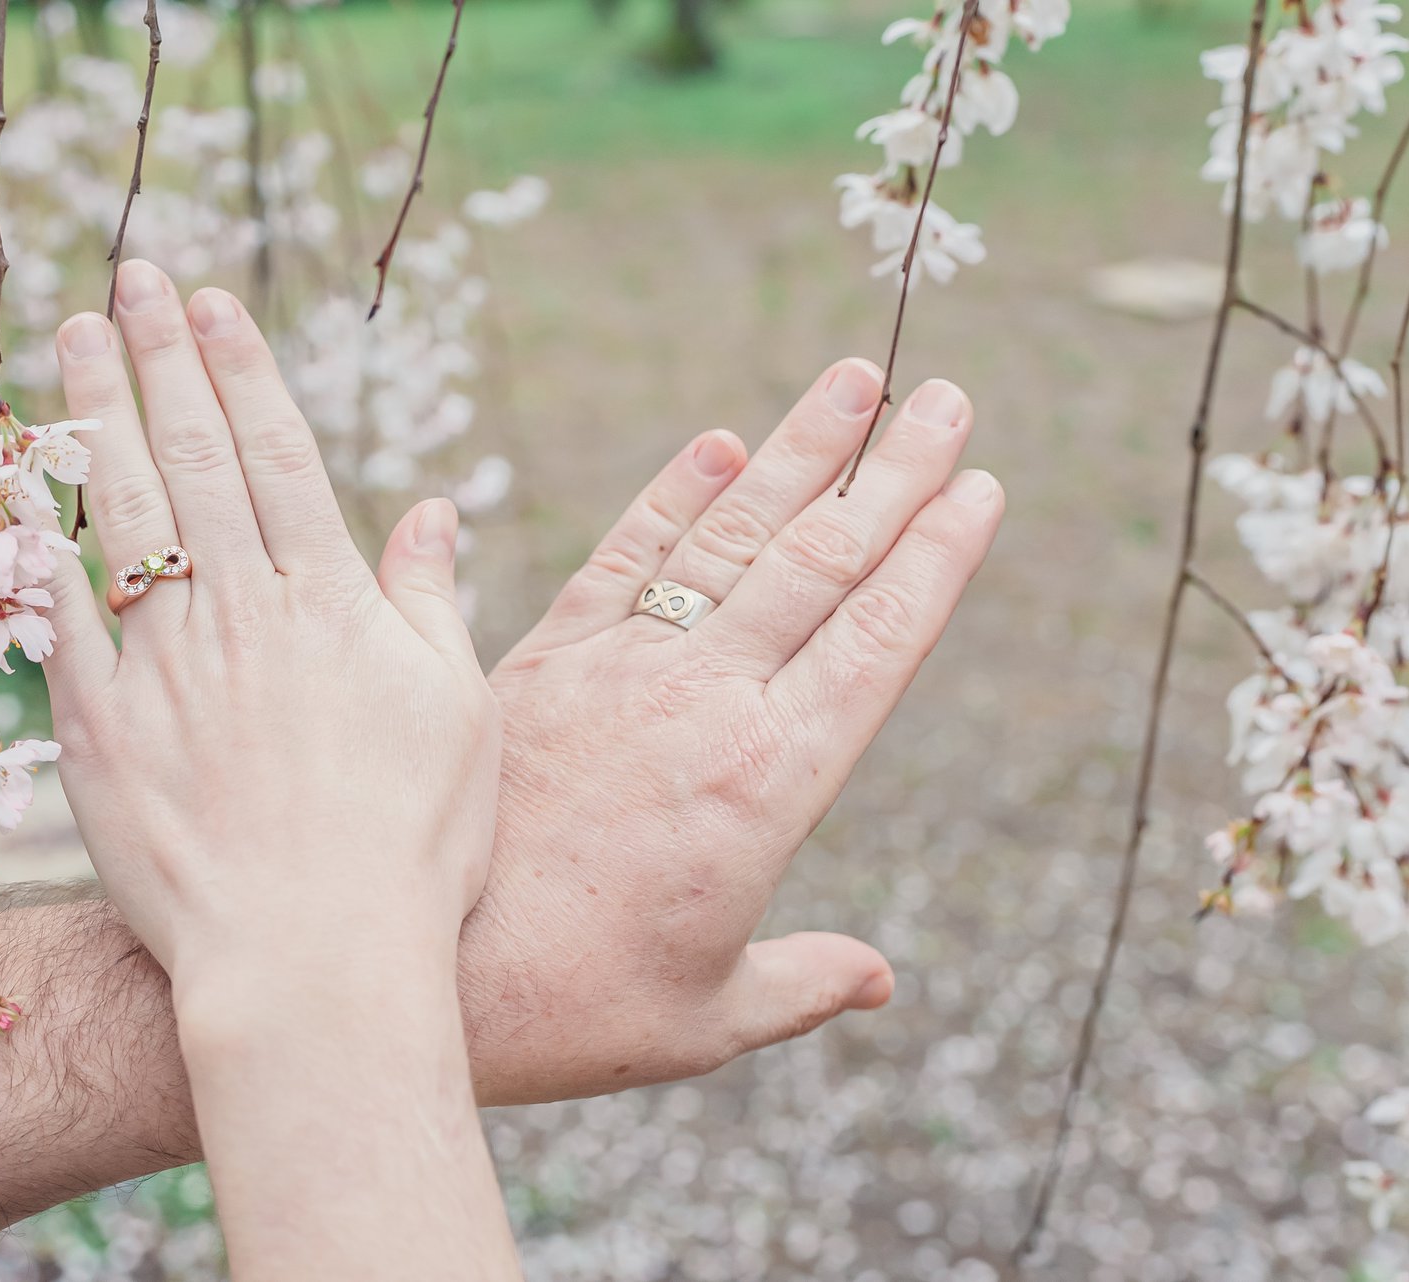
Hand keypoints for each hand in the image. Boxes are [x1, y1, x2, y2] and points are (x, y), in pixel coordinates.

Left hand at [31, 262, 497, 991]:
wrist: (315, 964)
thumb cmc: (411, 850)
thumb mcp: (456, 715)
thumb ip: (429, 602)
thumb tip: (430, 507)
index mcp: (329, 604)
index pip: (276, 455)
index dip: (242, 369)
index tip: (212, 300)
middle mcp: (240, 614)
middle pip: (192, 458)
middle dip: (161, 357)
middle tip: (132, 276)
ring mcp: (162, 669)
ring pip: (122, 515)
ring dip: (96, 417)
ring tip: (73, 341)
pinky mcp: (99, 731)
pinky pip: (56, 620)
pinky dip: (32, 549)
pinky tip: (13, 488)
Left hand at [459, 363, 1002, 1102]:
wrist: (429, 978)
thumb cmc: (576, 1010)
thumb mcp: (711, 1017)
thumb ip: (803, 982)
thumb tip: (879, 982)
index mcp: (769, 782)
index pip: (876, 639)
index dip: (934, 558)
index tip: (979, 486)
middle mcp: (705, 705)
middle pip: (819, 566)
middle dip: (890, 475)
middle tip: (950, 397)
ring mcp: (620, 671)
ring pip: (730, 539)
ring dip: (798, 453)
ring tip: (858, 379)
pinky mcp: (543, 662)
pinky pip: (621, 559)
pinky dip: (671, 498)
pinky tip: (717, 443)